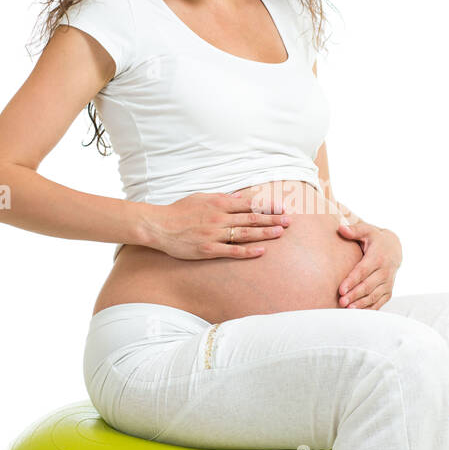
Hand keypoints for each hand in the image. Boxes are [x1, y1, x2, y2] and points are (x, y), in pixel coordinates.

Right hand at [139, 189, 289, 259]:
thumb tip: (242, 198)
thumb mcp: (201, 198)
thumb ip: (222, 198)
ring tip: (280, 233)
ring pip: (245, 233)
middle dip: (272, 219)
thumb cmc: (179, 211)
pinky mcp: (208, 249)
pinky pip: (232, 250)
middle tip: (290, 221)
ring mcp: (214, 234)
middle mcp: (219, 218)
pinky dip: (248, 251)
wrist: (158, 226)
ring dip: (265, 233)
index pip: (249, 204)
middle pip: (251, 218)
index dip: (267, 206)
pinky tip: (261, 251)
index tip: (282, 208)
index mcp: (218, 203)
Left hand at [335, 220, 402, 309]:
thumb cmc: (375, 240)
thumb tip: (341, 228)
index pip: (363, 271)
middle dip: (354, 295)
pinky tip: (358, 313)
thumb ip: (354, 230)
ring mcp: (388, 283)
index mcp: (378, 257)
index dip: (352, 281)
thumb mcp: (367, 230)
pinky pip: (379, 302)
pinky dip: (369, 308)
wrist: (394, 249)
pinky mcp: (388, 291)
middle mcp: (385, 271)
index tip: (341, 289)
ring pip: (374, 296)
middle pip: (368, 286)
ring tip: (347, 309)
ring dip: (361, 303)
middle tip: (341, 301)